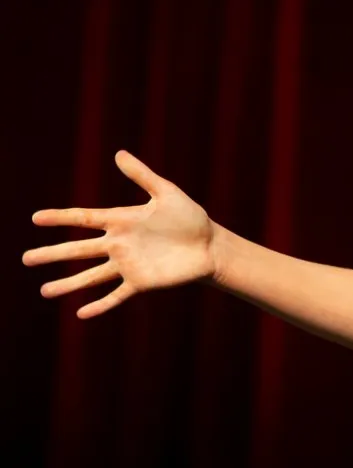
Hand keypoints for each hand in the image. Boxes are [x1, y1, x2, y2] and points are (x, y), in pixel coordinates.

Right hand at [22, 150, 217, 318]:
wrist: (211, 246)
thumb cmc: (191, 217)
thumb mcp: (166, 192)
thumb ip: (142, 175)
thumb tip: (119, 153)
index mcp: (121, 221)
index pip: (83, 218)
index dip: (60, 218)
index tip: (35, 218)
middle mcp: (118, 244)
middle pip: (78, 250)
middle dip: (52, 254)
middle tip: (26, 259)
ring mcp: (128, 265)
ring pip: (90, 276)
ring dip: (68, 284)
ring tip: (44, 291)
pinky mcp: (141, 283)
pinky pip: (116, 296)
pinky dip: (100, 305)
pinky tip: (80, 314)